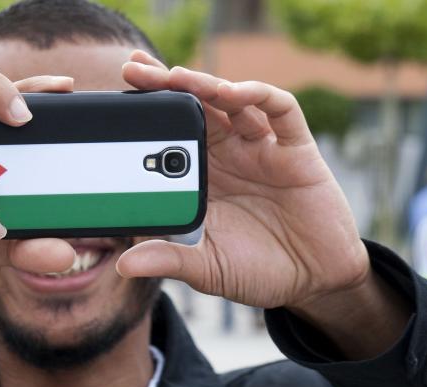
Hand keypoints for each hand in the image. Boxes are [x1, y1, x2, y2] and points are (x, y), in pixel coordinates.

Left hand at [116, 51, 369, 310]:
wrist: (313, 280)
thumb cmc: (256, 269)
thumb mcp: (207, 267)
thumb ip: (170, 260)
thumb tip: (124, 265)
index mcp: (200, 176)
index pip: (168, 131)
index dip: (144, 111)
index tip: (113, 96)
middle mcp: (227, 154)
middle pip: (192, 105)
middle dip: (163, 84)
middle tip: (132, 67)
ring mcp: (260, 148)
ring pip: (229, 100)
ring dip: (203, 84)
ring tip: (176, 76)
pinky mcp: (295, 149)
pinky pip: (280, 110)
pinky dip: (258, 95)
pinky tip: (234, 93)